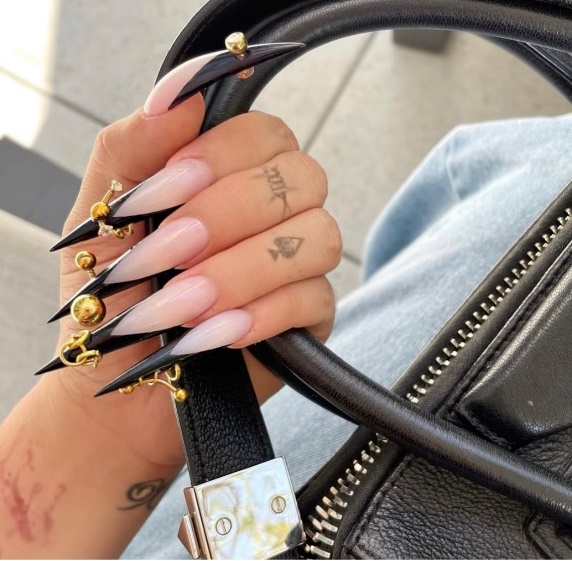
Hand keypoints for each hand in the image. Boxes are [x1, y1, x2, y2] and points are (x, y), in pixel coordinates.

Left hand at [45, 94, 339, 468]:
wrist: (120, 373)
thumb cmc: (113, 292)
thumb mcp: (103, 212)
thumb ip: (133, 145)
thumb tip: (178, 93)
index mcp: (233, 175)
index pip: (265, 133)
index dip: (221, 156)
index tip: (163, 194)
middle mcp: (276, 211)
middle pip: (303, 179)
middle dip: (229, 216)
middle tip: (170, 253)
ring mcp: (300, 262)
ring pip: (318, 237)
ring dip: (243, 271)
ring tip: (182, 305)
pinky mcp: (311, 315)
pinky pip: (315, 299)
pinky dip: (262, 314)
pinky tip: (216, 333)